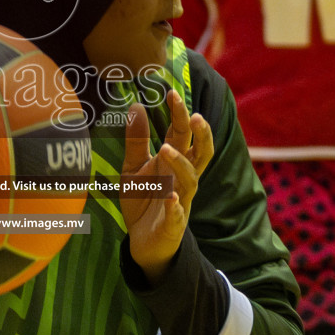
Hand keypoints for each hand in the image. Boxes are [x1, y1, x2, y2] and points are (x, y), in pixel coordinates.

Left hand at [118, 90, 213, 284]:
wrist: (142, 241)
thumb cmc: (143, 200)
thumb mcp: (133, 167)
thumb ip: (136, 139)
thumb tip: (135, 105)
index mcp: (174, 162)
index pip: (183, 134)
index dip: (180, 114)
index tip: (172, 93)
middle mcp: (183, 178)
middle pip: (200, 153)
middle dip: (201, 135)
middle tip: (194, 115)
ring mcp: (182, 200)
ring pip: (190, 180)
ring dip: (180, 164)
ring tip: (165, 148)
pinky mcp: (173, 223)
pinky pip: (178, 213)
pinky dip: (175, 205)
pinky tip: (170, 197)